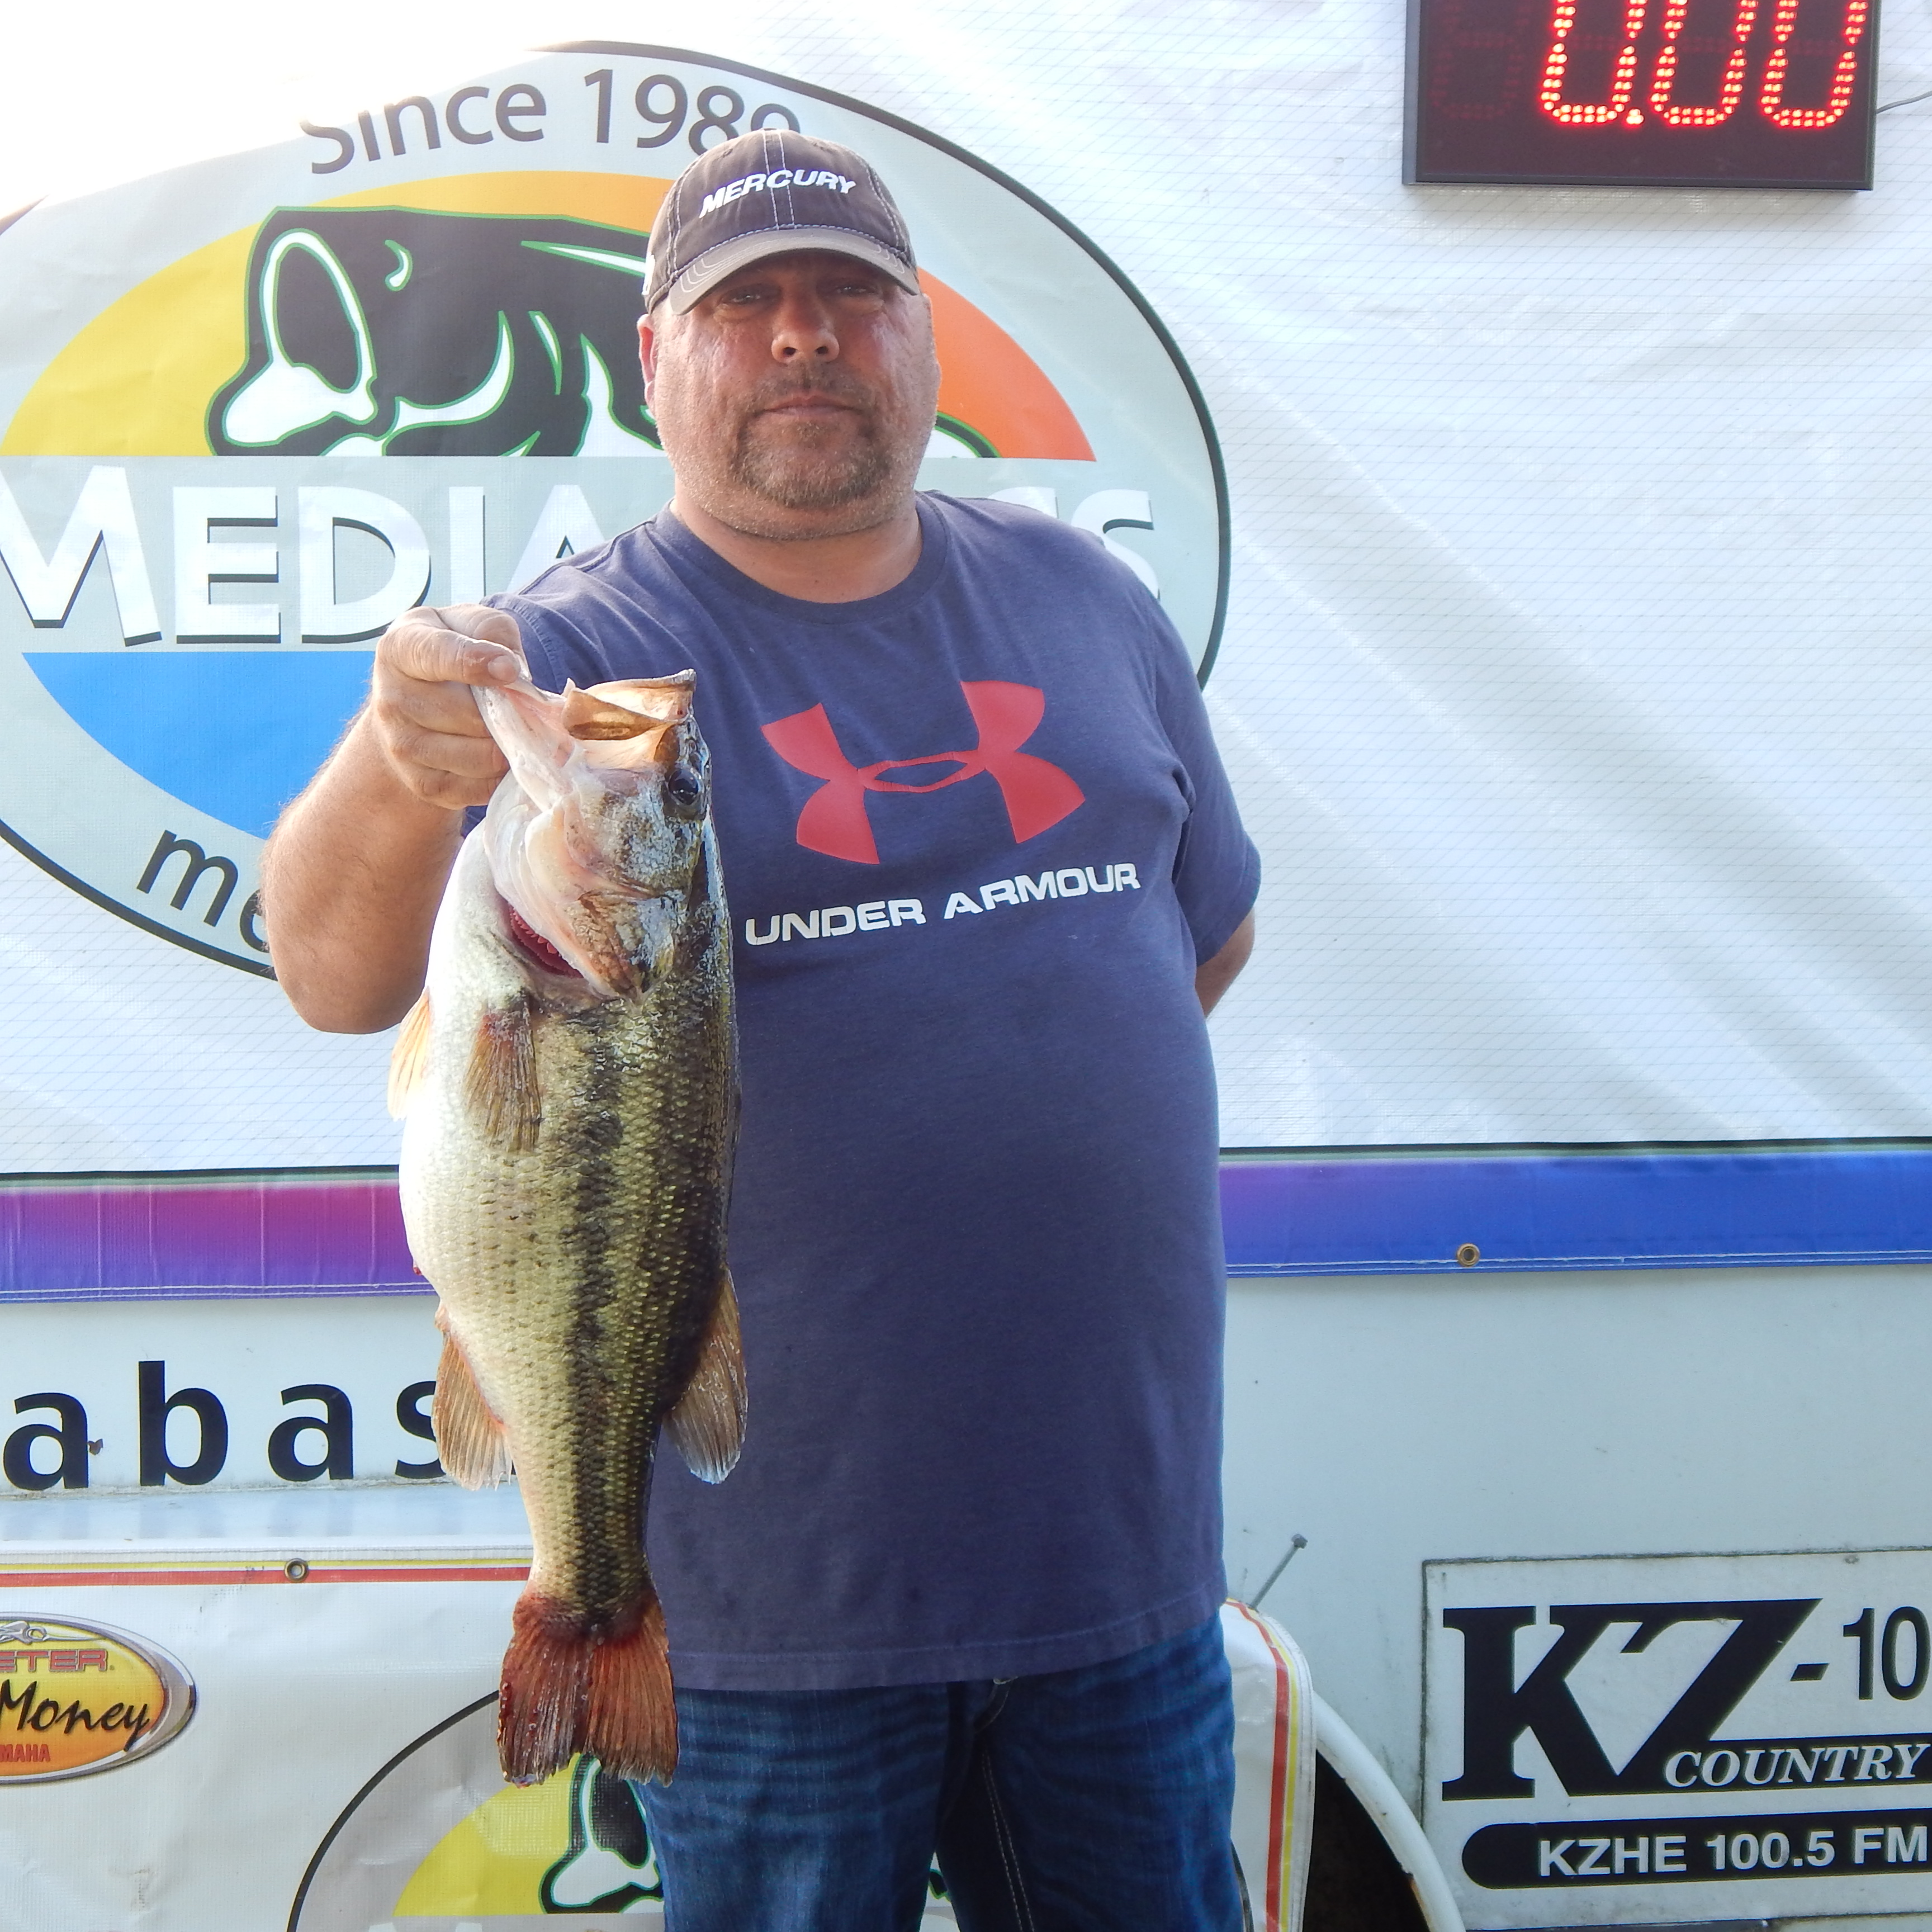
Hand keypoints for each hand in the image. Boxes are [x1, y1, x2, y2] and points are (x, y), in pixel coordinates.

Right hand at [369, 604, 527, 807]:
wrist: (413, 700)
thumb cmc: (450, 652)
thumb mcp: (468, 624)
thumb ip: (494, 632)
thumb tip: (510, 670)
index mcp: (400, 648)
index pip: (436, 655)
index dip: (475, 663)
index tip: (508, 670)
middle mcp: (391, 698)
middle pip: (465, 714)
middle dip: (504, 712)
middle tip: (523, 707)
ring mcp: (402, 745)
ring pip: (476, 756)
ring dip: (506, 746)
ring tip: (514, 730)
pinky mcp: (421, 782)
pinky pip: (476, 787)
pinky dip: (499, 775)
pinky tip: (501, 754)